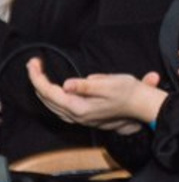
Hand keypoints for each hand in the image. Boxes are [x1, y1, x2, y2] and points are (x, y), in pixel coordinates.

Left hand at [27, 59, 164, 132]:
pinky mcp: (83, 117)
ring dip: (42, 89)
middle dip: (37, 81)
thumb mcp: (109, 84)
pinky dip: (51, 97)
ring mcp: (79, 118)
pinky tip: (52, 91)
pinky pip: (59, 107)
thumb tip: (66, 84)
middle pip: (47, 99)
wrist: (142, 106)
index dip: (38, 77)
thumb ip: (86, 85)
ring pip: (51, 105)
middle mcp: (76, 116)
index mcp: (80, 108)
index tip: (33, 63)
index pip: (50, 92)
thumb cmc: (129, 93)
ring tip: (37, 74)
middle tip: (33, 64)